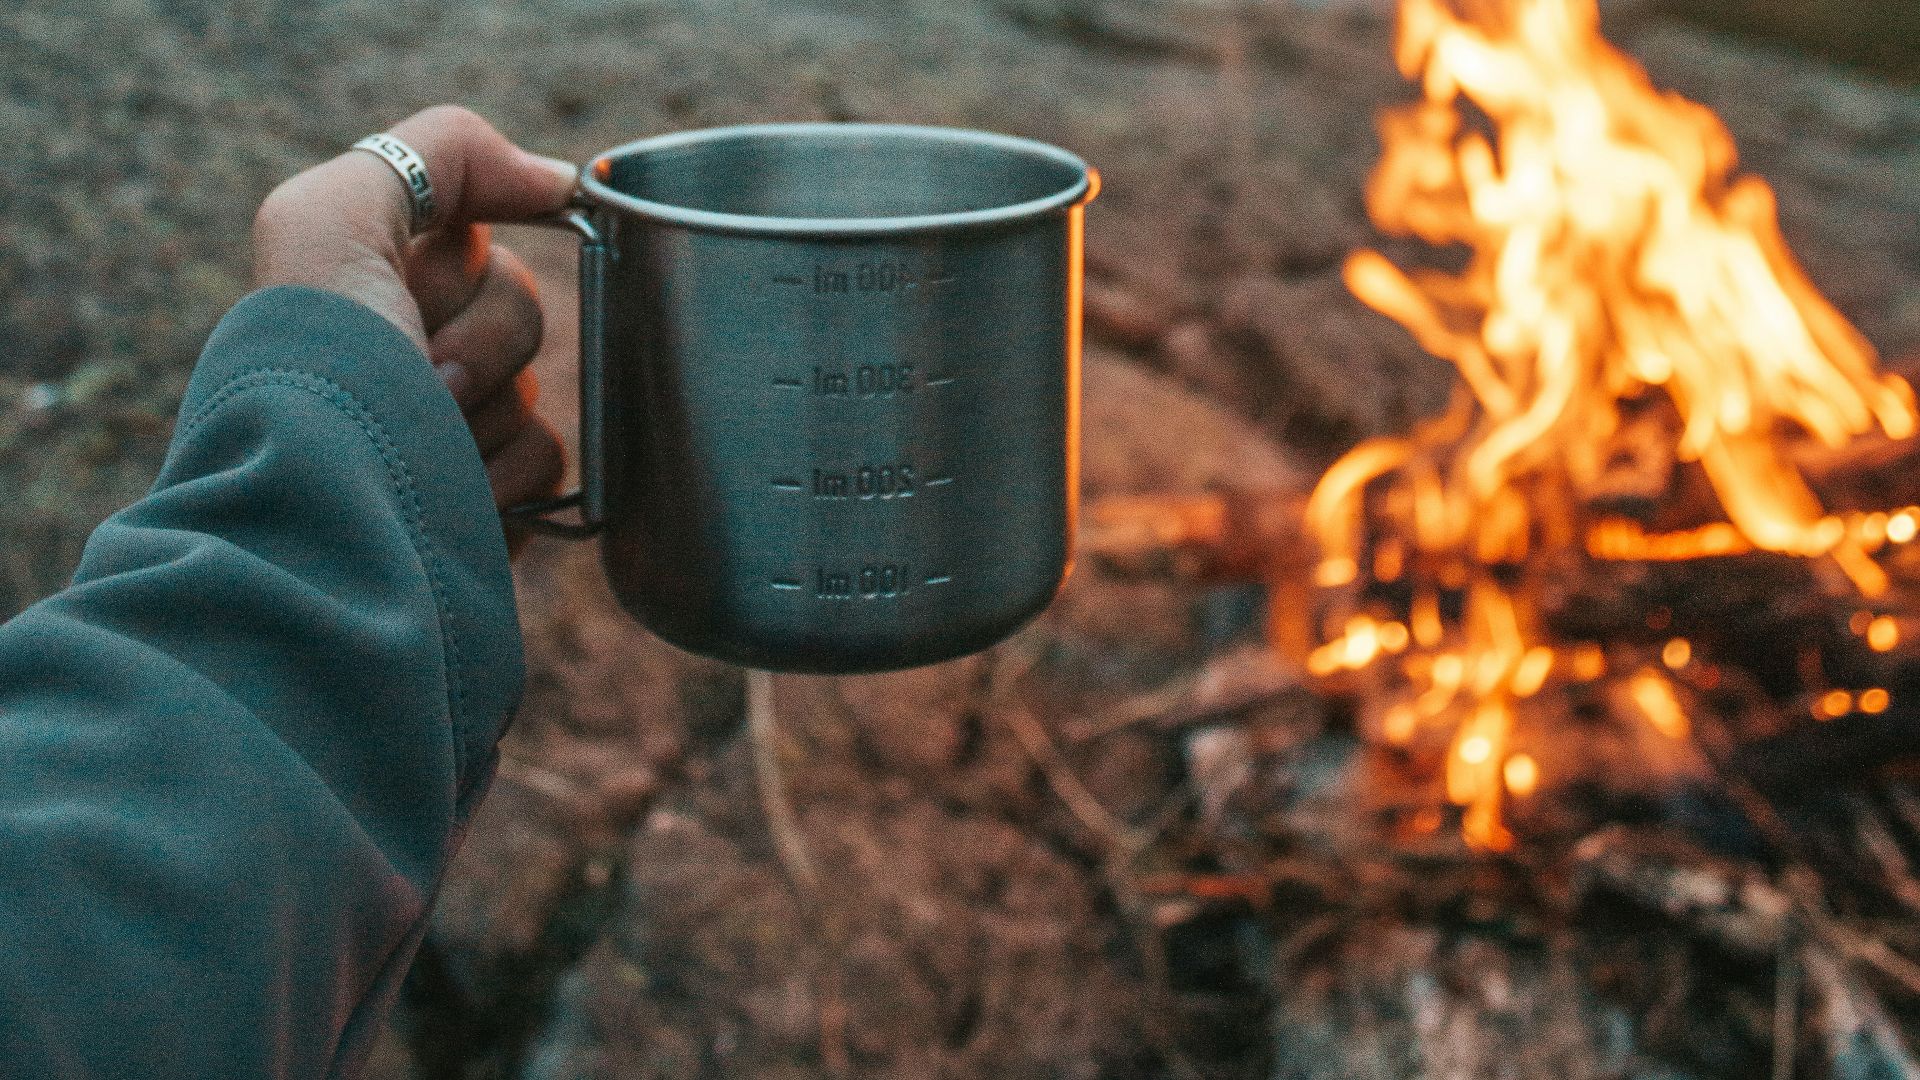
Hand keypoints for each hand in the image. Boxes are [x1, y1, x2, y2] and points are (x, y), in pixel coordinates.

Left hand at [251, 105, 576, 556]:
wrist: (328, 523)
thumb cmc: (317, 368)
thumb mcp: (329, 218)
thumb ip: (438, 154)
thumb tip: (560, 179)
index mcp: (366, 280)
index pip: (472, 232)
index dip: (465, 258)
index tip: (437, 279)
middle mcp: (407, 347)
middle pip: (516, 302)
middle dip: (478, 335)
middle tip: (418, 369)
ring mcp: (453, 426)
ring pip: (537, 384)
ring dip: (484, 410)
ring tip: (420, 441)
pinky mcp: (490, 497)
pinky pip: (550, 459)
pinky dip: (506, 474)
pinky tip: (453, 490)